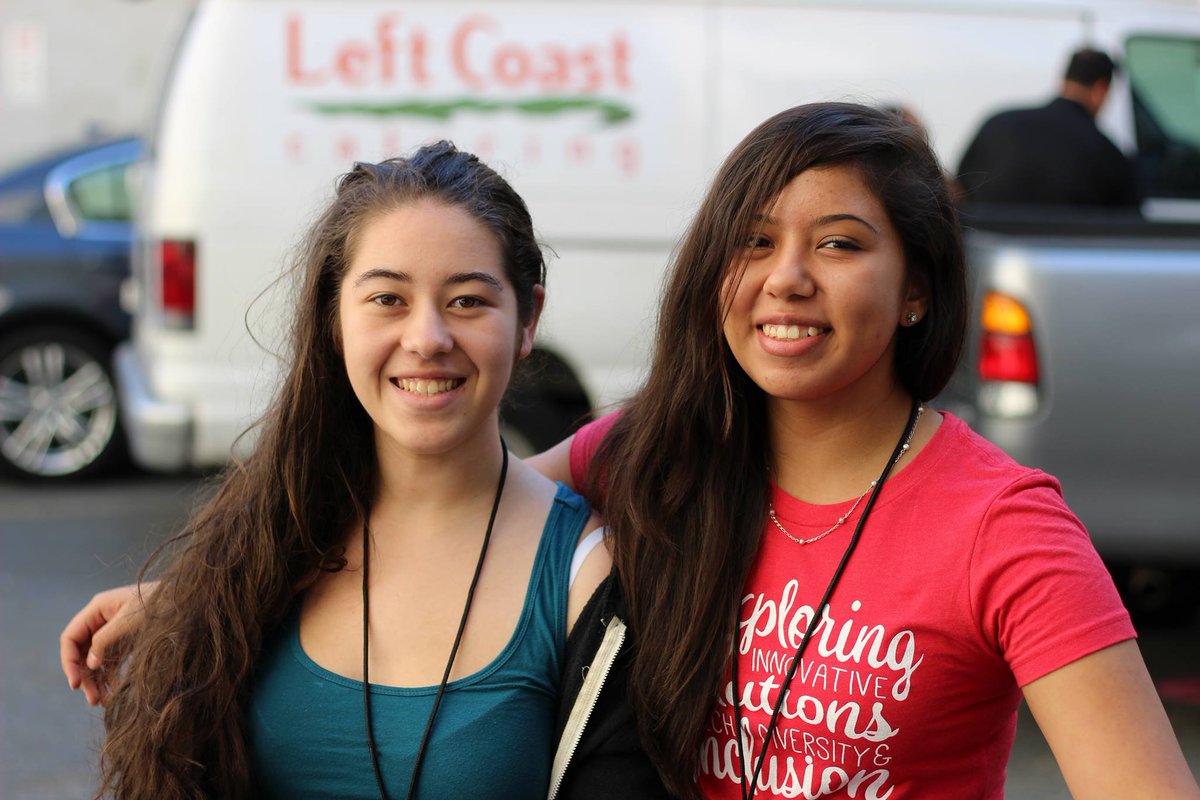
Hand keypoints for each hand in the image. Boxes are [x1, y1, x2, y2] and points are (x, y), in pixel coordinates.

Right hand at [59, 582, 154, 705]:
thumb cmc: (160, 603)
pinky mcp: (126, 642)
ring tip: (102, 703)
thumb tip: (89, 664)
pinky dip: (111, 678)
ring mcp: (113, 632)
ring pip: (95, 661)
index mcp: (97, 609)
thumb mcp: (130, 621)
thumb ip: (105, 640)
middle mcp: (101, 620)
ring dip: (97, 682)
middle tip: (92, 700)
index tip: (75, 684)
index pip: (70, 638)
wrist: (187, 601)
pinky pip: (111, 662)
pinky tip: (114, 693)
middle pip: (81, 653)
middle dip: (85, 677)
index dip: (68, 662)